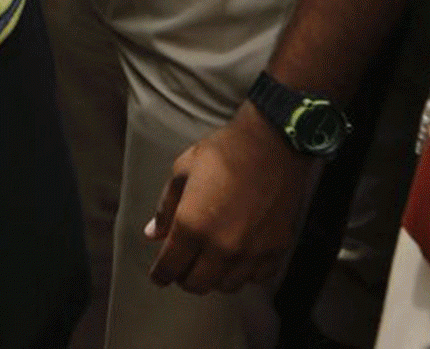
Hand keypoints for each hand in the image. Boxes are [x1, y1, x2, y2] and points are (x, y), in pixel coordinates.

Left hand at [145, 105, 315, 294]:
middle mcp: (221, 246)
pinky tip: (238, 255)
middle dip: (184, 277)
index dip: (160, 274)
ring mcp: (251, 252)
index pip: (170, 267)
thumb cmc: (225, 152)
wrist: (274, 143)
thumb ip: (166, 207)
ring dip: (213, 277)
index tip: (158, 275)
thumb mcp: (184, 170)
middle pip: (196, 284)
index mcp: (192, 225)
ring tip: (209, 259)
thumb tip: (153, 234)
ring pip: (226, 286)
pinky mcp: (275, 250)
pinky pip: (254, 278)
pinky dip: (243, 273)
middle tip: (183, 264)